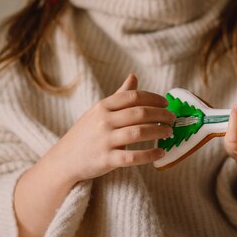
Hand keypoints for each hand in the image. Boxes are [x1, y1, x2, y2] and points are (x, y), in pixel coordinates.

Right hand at [54, 74, 174, 183]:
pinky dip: (149, 154)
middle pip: (140, 113)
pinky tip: (161, 153)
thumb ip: (118, 95)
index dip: (154, 98)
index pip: (133, 97)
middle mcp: (103, 121)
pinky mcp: (106, 160)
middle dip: (161, 115)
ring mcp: (104, 140)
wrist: (64, 159)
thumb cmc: (85, 133)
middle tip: (173, 118)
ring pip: (138, 133)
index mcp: (103, 106)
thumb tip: (134, 76)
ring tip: (169, 132)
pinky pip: (132, 157)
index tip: (166, 103)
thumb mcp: (98, 111)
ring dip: (158, 131)